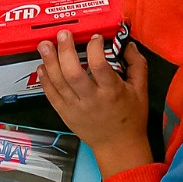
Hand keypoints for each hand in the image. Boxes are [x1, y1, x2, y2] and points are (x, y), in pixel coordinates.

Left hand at [38, 34, 151, 178]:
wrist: (118, 147)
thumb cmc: (131, 118)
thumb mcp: (141, 91)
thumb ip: (137, 65)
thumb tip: (128, 44)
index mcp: (112, 92)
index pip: (99, 66)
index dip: (95, 48)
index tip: (95, 37)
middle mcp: (91, 100)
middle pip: (73, 73)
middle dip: (65, 51)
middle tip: (63, 34)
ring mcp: (75, 108)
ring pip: (58, 83)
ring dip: (49, 62)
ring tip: (44, 45)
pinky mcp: (65, 114)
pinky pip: (51, 95)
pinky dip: (45, 80)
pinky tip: (42, 66)